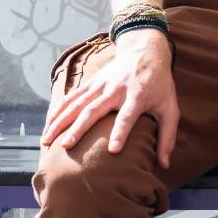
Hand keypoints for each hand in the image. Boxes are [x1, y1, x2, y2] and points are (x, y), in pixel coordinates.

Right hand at [42, 29, 179, 165]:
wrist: (145, 52)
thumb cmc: (160, 85)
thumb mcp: (170, 107)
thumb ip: (167, 136)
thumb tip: (165, 165)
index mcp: (137, 96)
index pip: (127, 116)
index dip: (121, 132)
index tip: (113, 150)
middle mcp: (116, 90)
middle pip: (94, 110)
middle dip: (79, 128)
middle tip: (66, 147)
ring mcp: (100, 85)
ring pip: (76, 104)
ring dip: (60, 121)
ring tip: (47, 140)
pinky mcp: (91, 82)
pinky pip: (71, 97)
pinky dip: (57, 110)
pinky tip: (47, 124)